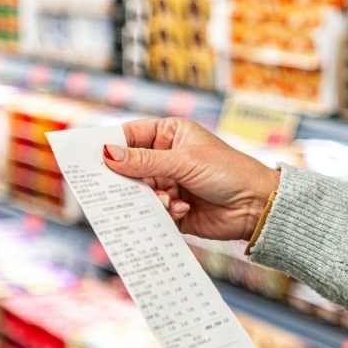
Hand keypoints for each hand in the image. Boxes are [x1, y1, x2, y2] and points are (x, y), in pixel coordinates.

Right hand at [103, 118, 279, 240]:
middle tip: (117, 188)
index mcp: (170, 134)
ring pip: (140, 192)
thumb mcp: (183, 161)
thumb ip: (144, 161)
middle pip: (130, 167)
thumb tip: (108, 154)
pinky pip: (153, 212)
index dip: (111, 145)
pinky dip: (162, 213)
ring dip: (150, 198)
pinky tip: (181, 211)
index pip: (131, 135)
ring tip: (167, 200)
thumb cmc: (228, 172)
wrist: (256, 206)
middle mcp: (167, 158)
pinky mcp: (173, 210)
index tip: (91, 157)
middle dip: (128, 179)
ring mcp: (169, 184)